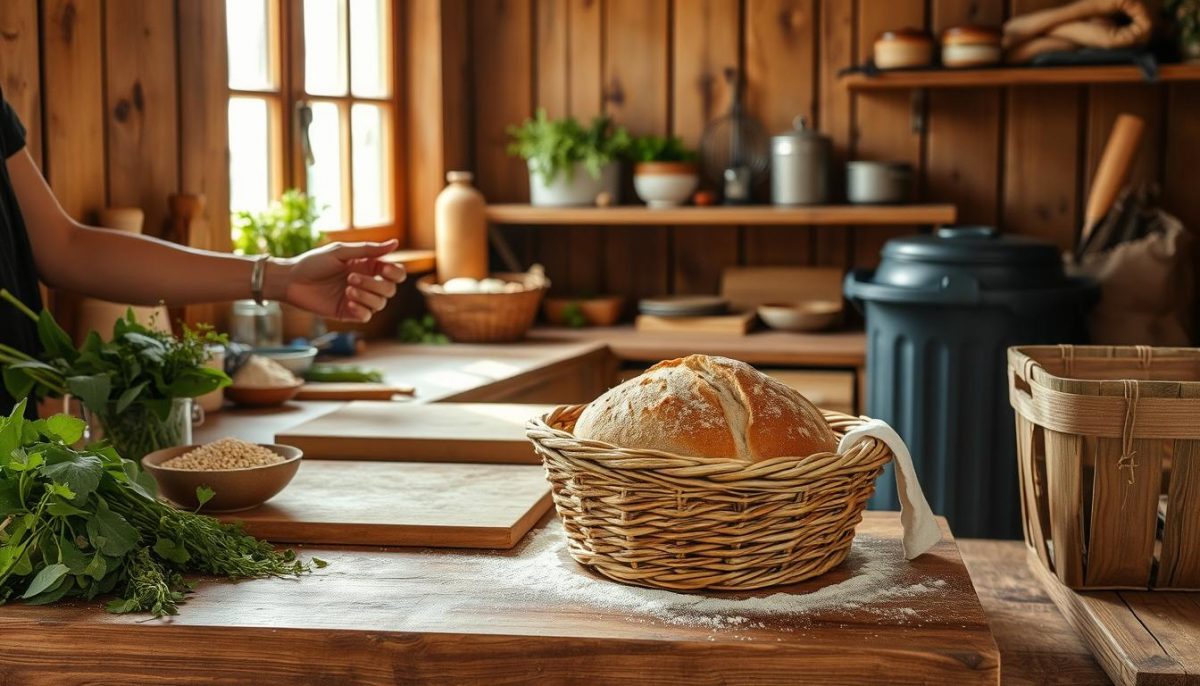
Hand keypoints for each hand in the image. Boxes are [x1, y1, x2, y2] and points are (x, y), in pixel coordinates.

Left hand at [271, 240, 406, 321]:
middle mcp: (367, 283)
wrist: (291, 281)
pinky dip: (361, 310)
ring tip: (346, 290)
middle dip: (374, 284)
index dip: (395, 272)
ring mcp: (359, 299)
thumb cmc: (314, 263)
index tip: (383, 269)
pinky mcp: (349, 313)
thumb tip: (395, 243)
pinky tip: (347, 303)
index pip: (395, 273)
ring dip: (366, 296)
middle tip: (350, 278)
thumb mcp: (341, 252)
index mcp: (368, 266)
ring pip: (380, 304)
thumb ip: (368, 249)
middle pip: (390, 289)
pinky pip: (367, 316)